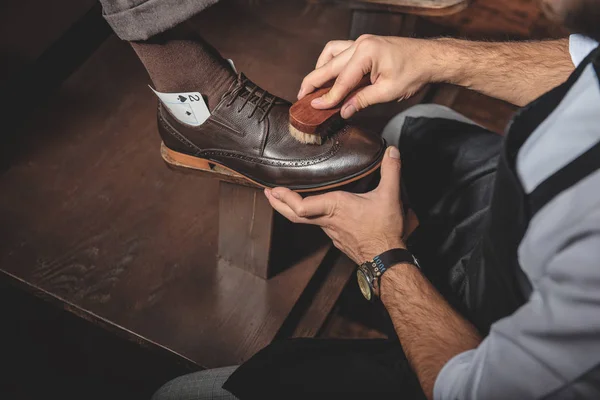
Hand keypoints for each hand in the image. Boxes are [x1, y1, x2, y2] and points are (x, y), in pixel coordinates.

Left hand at [265, 146, 405, 263]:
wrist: (386, 260)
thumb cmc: (384, 231)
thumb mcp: (389, 196)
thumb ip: (390, 170)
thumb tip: (391, 151)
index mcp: (335, 207)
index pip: (301, 206)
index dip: (285, 198)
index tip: (274, 190)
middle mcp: (328, 220)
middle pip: (294, 215)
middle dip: (278, 204)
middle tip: (268, 194)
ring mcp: (331, 232)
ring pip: (305, 221)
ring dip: (292, 209)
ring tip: (283, 199)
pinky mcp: (337, 239)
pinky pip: (318, 226)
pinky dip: (309, 217)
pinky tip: (314, 212)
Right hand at [298, 35, 436, 118]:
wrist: (430, 58)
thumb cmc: (414, 72)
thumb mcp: (388, 92)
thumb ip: (361, 100)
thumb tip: (343, 111)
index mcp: (366, 53)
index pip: (341, 80)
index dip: (327, 96)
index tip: (314, 106)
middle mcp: (360, 44)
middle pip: (329, 65)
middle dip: (314, 81)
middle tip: (302, 97)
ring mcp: (361, 42)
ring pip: (331, 53)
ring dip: (320, 69)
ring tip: (313, 86)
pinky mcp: (364, 45)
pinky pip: (340, 51)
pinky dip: (331, 62)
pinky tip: (329, 74)